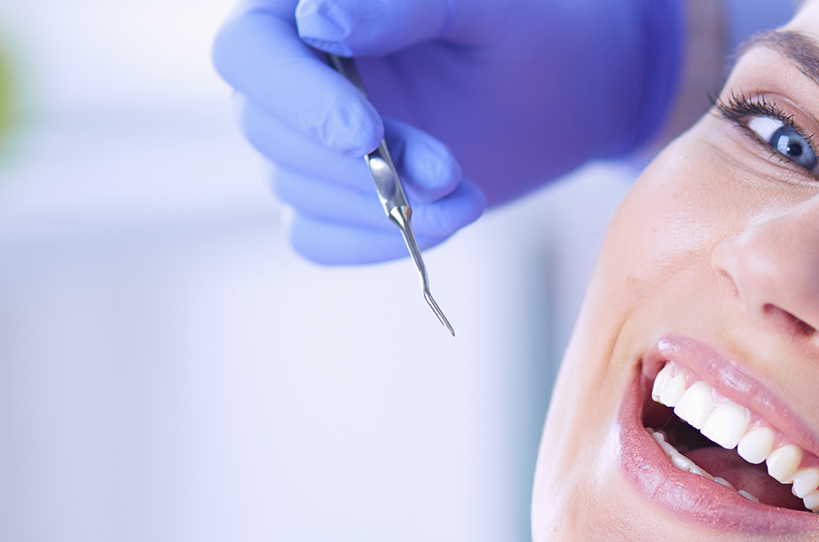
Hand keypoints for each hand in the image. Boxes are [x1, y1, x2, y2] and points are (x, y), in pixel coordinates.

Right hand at [213, 0, 685, 264]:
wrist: (572, 89)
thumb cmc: (527, 27)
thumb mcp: (480, 7)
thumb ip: (402, 6)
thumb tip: (318, 20)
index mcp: (302, 10)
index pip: (247, 53)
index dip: (294, 97)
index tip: (363, 131)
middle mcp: (293, 75)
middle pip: (268, 131)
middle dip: (358, 165)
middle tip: (447, 169)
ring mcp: (309, 142)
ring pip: (296, 189)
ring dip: (380, 205)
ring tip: (465, 193)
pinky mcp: (337, 199)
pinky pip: (317, 238)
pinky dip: (373, 242)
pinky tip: (443, 223)